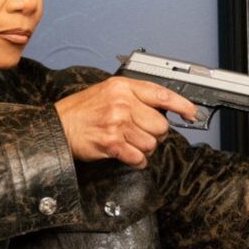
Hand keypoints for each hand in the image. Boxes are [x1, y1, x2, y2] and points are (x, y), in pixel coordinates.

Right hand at [53, 77, 197, 168]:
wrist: (57, 127)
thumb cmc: (80, 111)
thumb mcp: (106, 91)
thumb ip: (132, 96)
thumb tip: (160, 108)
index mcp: (122, 87)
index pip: (161, 94)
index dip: (182, 106)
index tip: (191, 114)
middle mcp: (122, 103)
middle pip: (160, 125)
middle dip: (155, 134)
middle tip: (142, 134)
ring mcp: (118, 123)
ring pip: (151, 143)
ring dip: (144, 149)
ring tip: (131, 145)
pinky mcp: (112, 143)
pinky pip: (138, 157)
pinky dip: (137, 161)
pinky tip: (129, 156)